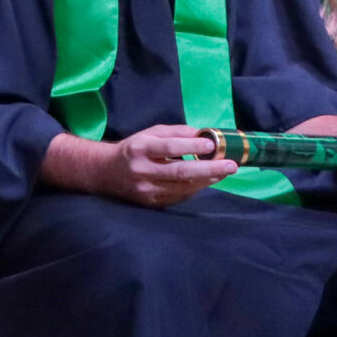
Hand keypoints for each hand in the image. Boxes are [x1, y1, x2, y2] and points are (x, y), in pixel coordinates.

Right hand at [42, 125, 234, 206]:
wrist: (104, 173)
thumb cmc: (132, 149)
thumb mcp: (149, 134)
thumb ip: (175, 133)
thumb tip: (203, 134)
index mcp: (139, 149)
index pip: (168, 148)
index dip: (191, 147)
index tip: (212, 145)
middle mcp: (142, 171)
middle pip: (180, 172)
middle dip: (210, 169)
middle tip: (231, 165)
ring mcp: (147, 190)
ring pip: (184, 187)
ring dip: (208, 180)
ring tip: (224, 171)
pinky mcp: (152, 203)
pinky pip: (180, 196)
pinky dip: (196, 187)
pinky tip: (206, 180)